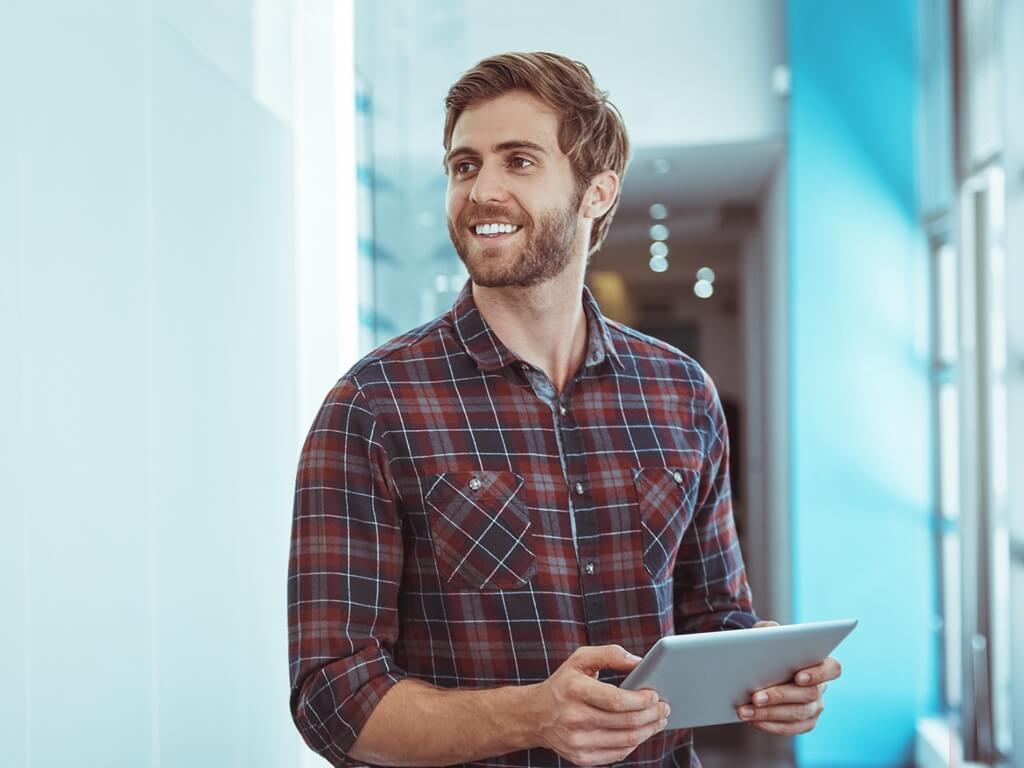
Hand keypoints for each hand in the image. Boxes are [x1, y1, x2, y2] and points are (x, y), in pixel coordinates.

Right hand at [534, 645, 669, 765]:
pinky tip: (641, 732)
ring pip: (626, 740)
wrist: (535, 715)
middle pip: (626, 722)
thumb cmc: (564, 683)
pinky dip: (634, 743)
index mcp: (574, 690)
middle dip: (652, 715)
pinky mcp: (581, 758)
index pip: (617, 700)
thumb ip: (610, 654)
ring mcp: (577, 742)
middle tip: (664, 707)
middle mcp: (574, 718)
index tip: (655, 694)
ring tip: (658, 720)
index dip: (641, 700)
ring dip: (648, 730)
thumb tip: (639, 662)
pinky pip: (618, 754)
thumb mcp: (580, 659)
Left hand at [736, 620, 841, 735]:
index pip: (832, 669)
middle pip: (808, 695)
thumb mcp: (767, 634)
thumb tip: (766, 633)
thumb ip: (769, 630)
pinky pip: (790, 728)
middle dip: (780, 696)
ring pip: (797, 714)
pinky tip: (752, 720)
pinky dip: (770, 725)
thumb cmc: (768, 648)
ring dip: (768, 714)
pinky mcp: (804, 723)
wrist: (762, 668)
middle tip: (755, 697)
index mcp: (820, 663)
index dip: (818, 674)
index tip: (798, 676)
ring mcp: (814, 708)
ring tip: (745, 711)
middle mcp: (821, 688)